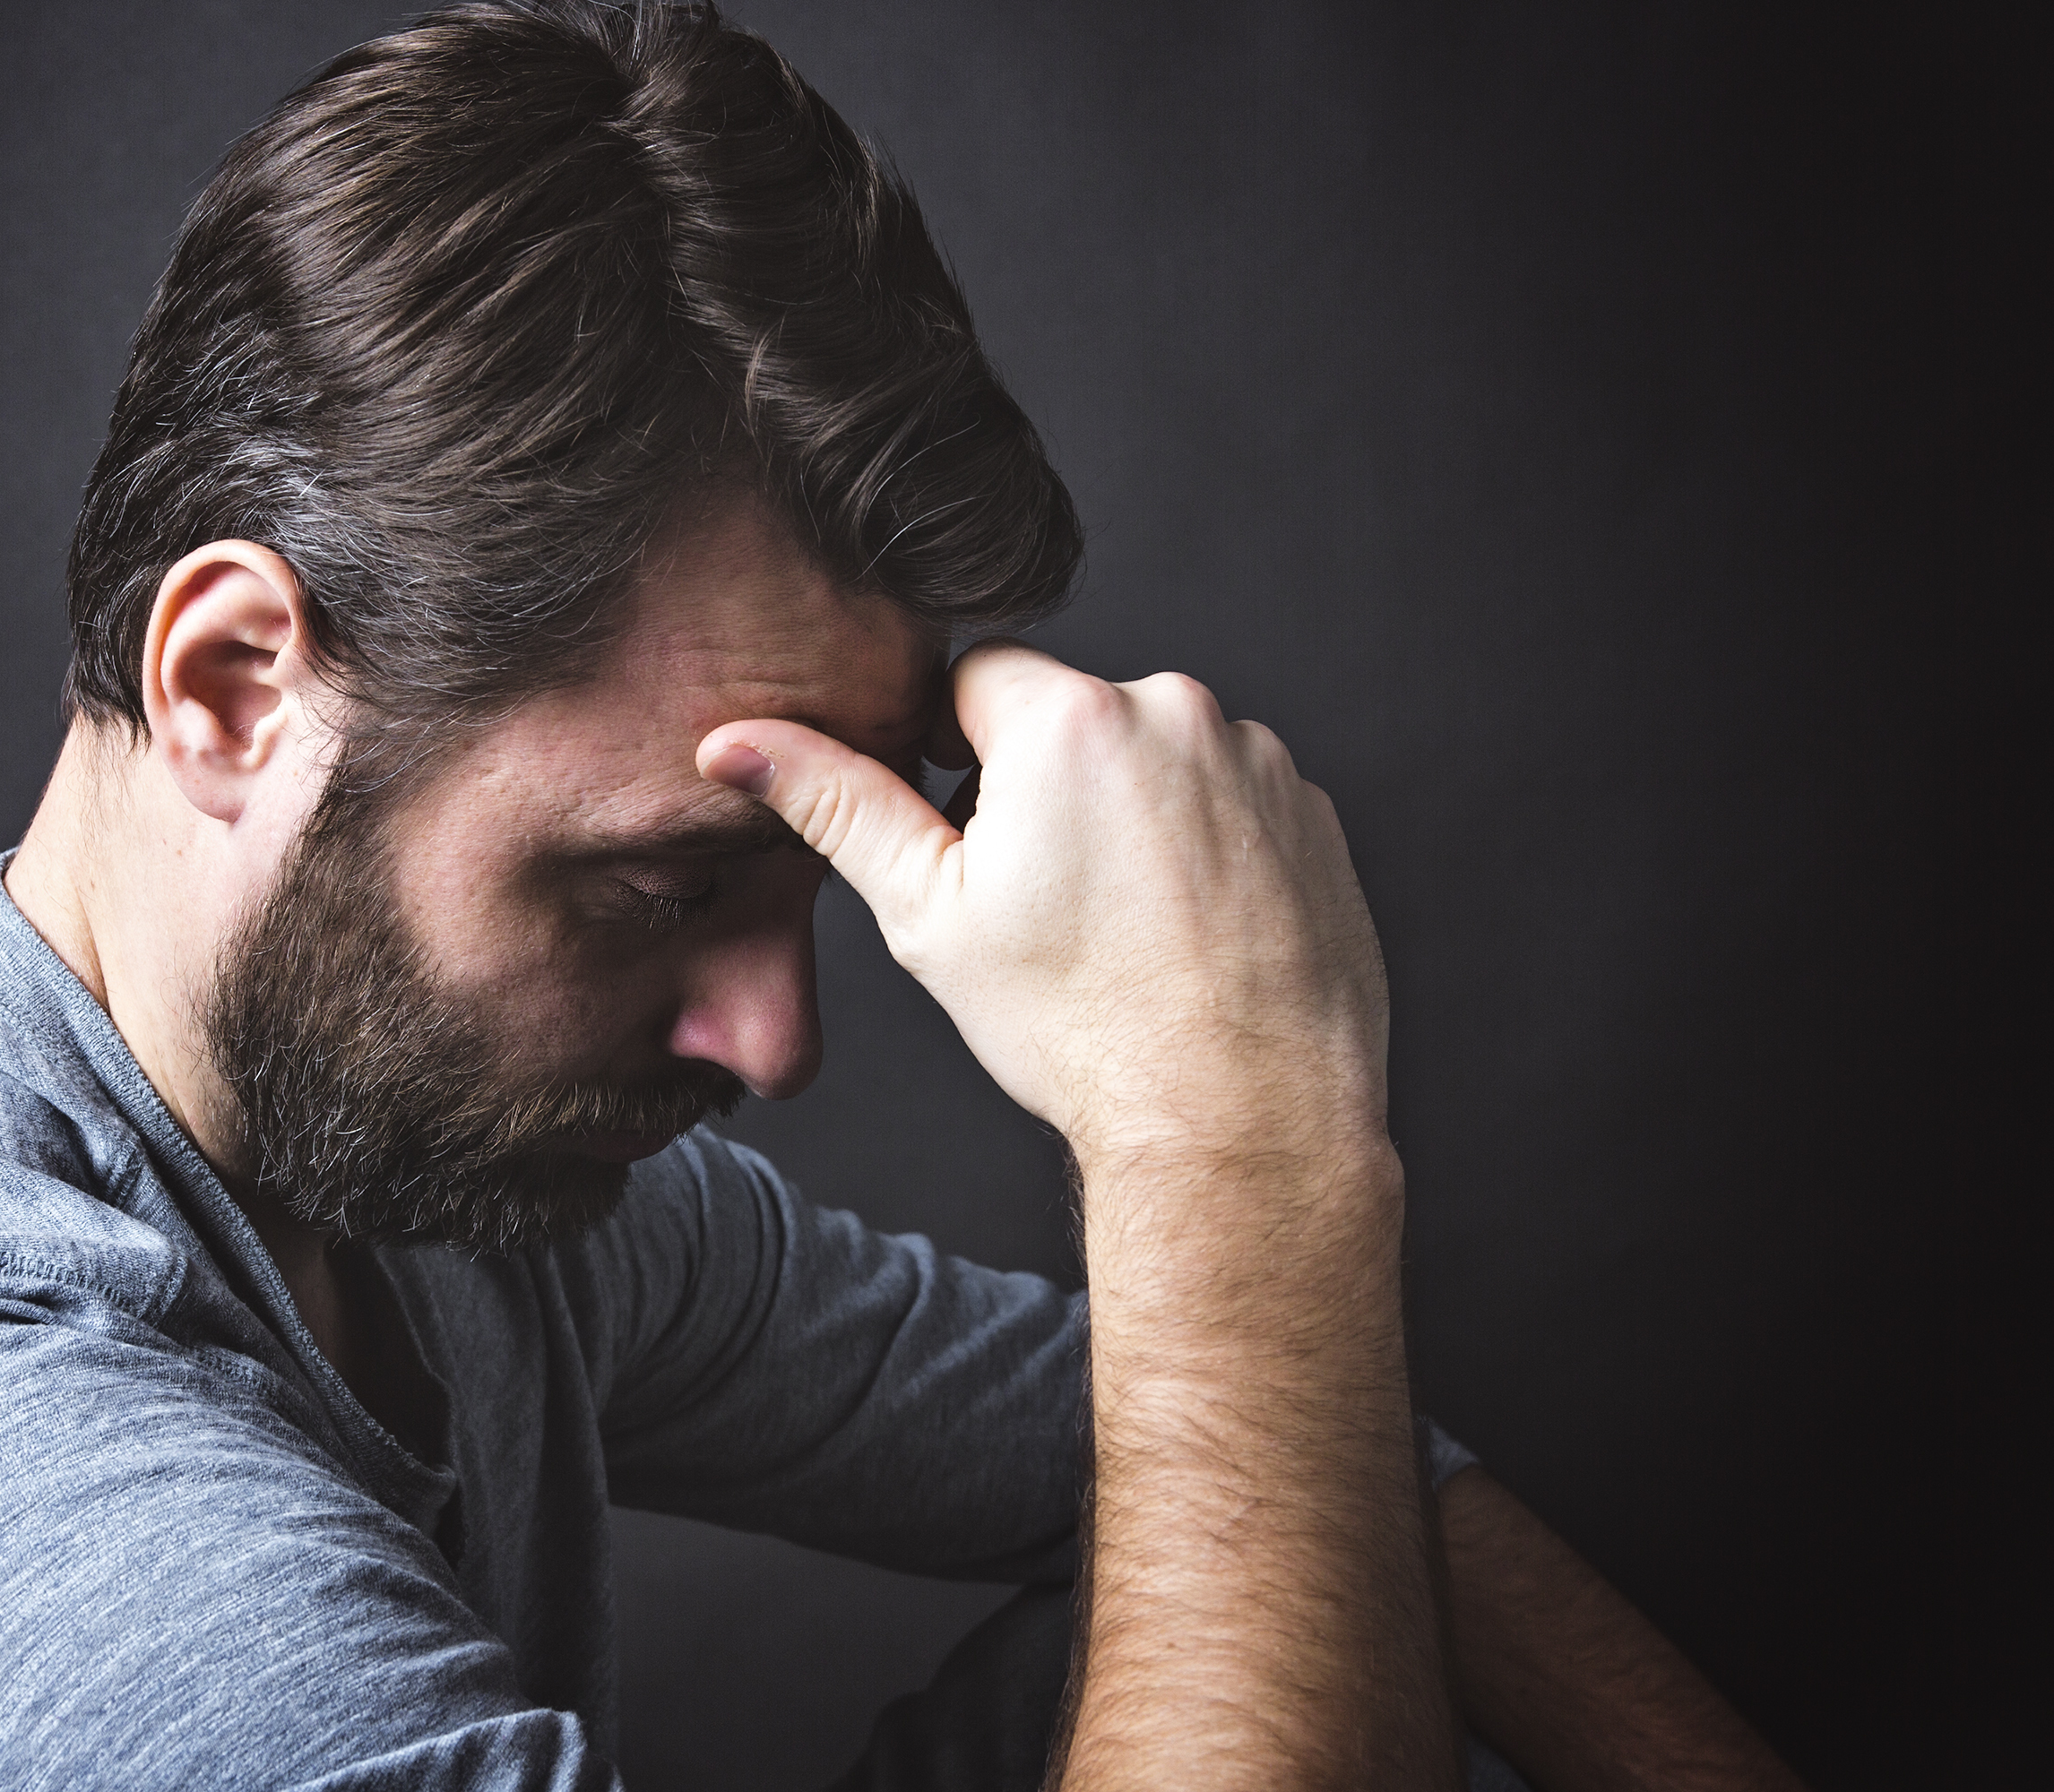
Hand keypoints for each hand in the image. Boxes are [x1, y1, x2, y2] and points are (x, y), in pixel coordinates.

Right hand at [699, 640, 1389, 1182]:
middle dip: (1044, 788)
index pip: (975, 680)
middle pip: (1070, 720)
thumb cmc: (1081, 1028)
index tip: (970, 843)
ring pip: (1154, 761)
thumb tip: (737, 745)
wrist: (1240, 1117)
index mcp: (1070, 720)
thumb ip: (836, 805)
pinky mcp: (1316, 816)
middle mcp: (1178, 714)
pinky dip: (1202, 851)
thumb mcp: (928, 914)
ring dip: (1127, 815)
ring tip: (1121, 930)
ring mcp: (1260, 763)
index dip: (953, 758)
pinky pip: (1230, 803)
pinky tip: (1185, 937)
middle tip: (1041, 903)